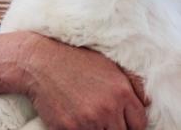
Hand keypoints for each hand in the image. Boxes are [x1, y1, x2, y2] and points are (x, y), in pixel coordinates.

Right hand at [19, 33, 148, 129]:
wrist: (37, 62)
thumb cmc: (72, 60)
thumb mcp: (106, 63)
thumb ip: (130, 83)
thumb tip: (146, 102)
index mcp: (121, 92)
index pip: (138, 123)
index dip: (129, 124)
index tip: (119, 121)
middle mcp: (108, 108)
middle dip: (112, 127)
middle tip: (97, 117)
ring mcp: (88, 120)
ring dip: (94, 128)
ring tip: (83, 115)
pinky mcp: (69, 128)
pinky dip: (77, 129)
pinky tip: (71, 118)